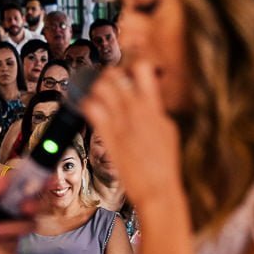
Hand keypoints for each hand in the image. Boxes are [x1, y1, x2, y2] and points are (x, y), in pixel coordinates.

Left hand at [80, 61, 182, 208]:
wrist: (157, 189)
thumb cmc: (164, 164)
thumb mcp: (168, 131)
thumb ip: (156, 113)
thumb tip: (148, 102)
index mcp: (154, 107)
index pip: (142, 69)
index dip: (131, 64)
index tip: (125, 71)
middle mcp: (136, 110)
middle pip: (113, 75)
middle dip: (105, 75)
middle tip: (102, 82)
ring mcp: (121, 122)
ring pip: (99, 88)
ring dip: (92, 88)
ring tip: (92, 94)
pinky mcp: (107, 136)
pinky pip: (90, 109)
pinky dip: (85, 103)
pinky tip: (85, 107)